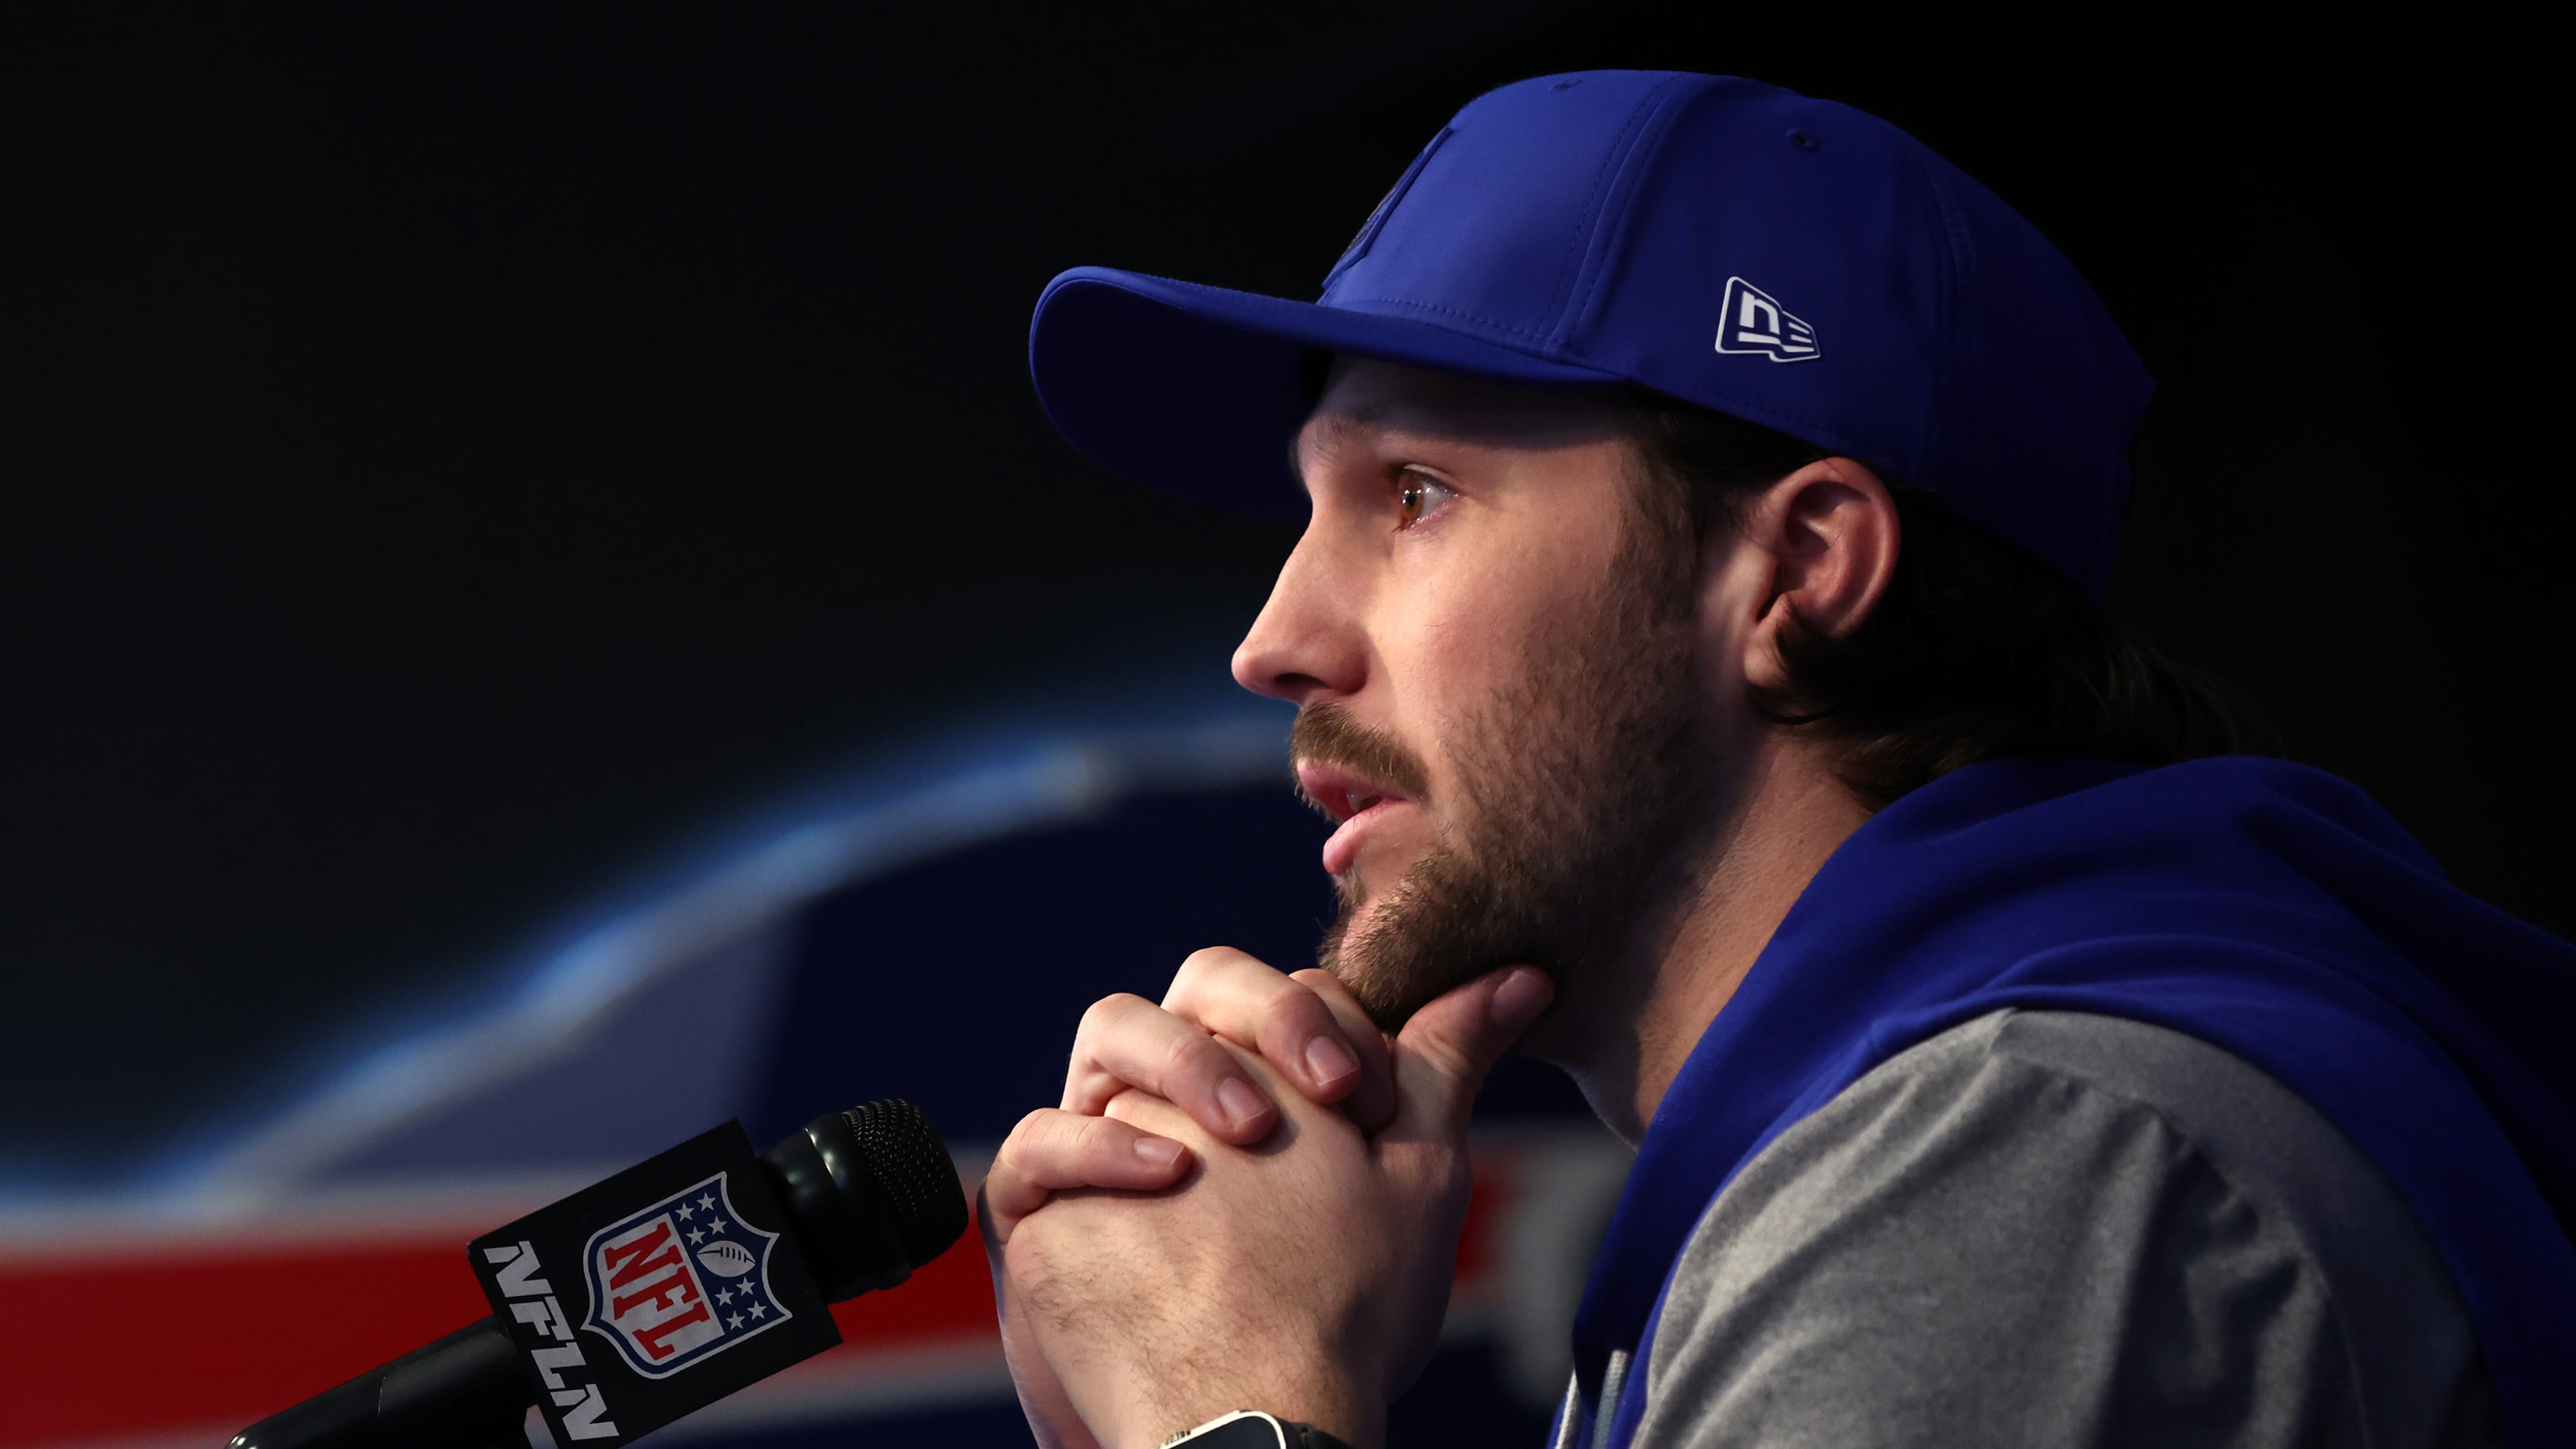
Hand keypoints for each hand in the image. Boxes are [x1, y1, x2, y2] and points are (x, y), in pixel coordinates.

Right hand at [981, 949, 1403, 1446]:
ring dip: (1185, 1059)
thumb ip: (1448, 1069)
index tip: (1370, 1094)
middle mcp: (1181, 1095)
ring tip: (1246, 1127)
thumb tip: (1527, 976)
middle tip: (1317, 1089)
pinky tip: (1164, 1173)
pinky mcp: (1044, 1207)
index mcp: (1262, 1077)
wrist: (1252, 1431)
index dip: (1324, 1016)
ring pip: (1110, 1030)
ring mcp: (1108, 1141)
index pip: (1280, 991)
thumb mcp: (1414, 1179)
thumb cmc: (1339, 1313)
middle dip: (1258, 1011)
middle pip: (1192, 988)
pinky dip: (1098, 1144)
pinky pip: (1039, 1141)